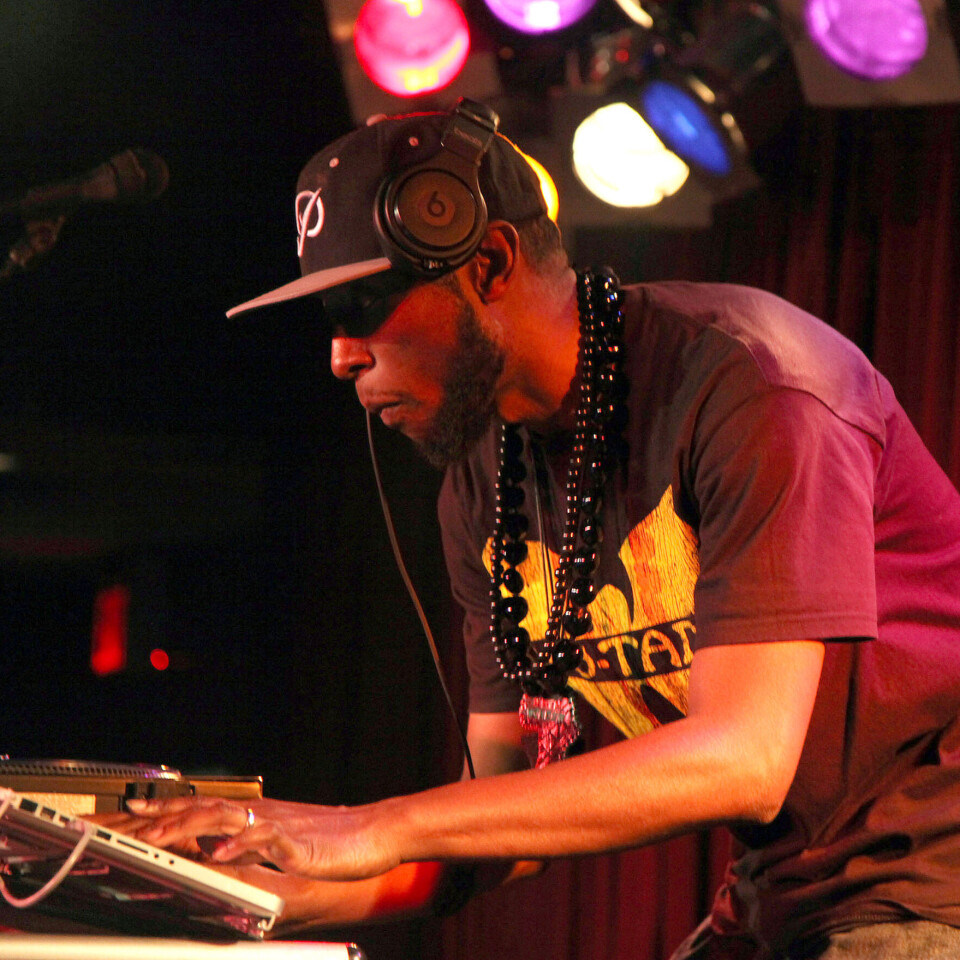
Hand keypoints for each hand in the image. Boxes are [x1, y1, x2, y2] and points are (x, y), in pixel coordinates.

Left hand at [123, 795, 402, 880]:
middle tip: (132, 816)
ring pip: (227, 820)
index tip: (135, 810)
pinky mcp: (296, 843)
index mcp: (257, 816)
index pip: (204, 808)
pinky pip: (265, 840)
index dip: (169, 809)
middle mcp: (261, 815)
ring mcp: (278, 826)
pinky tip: (221, 851)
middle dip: (166, 815)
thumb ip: (252, 845)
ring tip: (162, 834)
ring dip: (191, 826)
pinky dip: (240, 844)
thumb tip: (218, 850)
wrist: (375, 830)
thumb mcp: (283, 843)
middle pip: (206, 809)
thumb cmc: (333, 840)